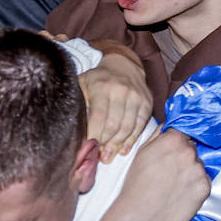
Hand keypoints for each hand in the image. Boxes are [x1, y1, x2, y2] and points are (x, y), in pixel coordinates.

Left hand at [80, 43, 152, 161]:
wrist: (123, 64)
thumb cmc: (98, 79)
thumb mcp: (83, 84)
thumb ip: (79, 103)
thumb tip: (73, 129)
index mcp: (101, 86)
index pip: (98, 117)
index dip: (93, 135)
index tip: (88, 147)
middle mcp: (121, 90)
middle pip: (114, 125)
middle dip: (105, 144)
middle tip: (99, 156)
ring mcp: (136, 96)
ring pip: (127, 127)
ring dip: (117, 145)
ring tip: (109, 156)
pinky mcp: (147, 102)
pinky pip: (140, 125)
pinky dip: (132, 140)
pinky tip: (124, 149)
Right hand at [116, 129, 208, 220]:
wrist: (141, 214)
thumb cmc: (137, 184)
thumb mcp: (142, 152)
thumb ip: (158, 135)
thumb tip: (169, 126)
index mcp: (173, 140)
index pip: (183, 134)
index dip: (177, 144)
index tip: (172, 152)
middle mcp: (189, 152)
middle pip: (192, 149)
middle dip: (183, 157)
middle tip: (170, 172)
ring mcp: (199, 170)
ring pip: (198, 166)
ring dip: (190, 172)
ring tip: (174, 185)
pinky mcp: (205, 187)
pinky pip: (203, 182)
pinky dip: (195, 186)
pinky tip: (181, 193)